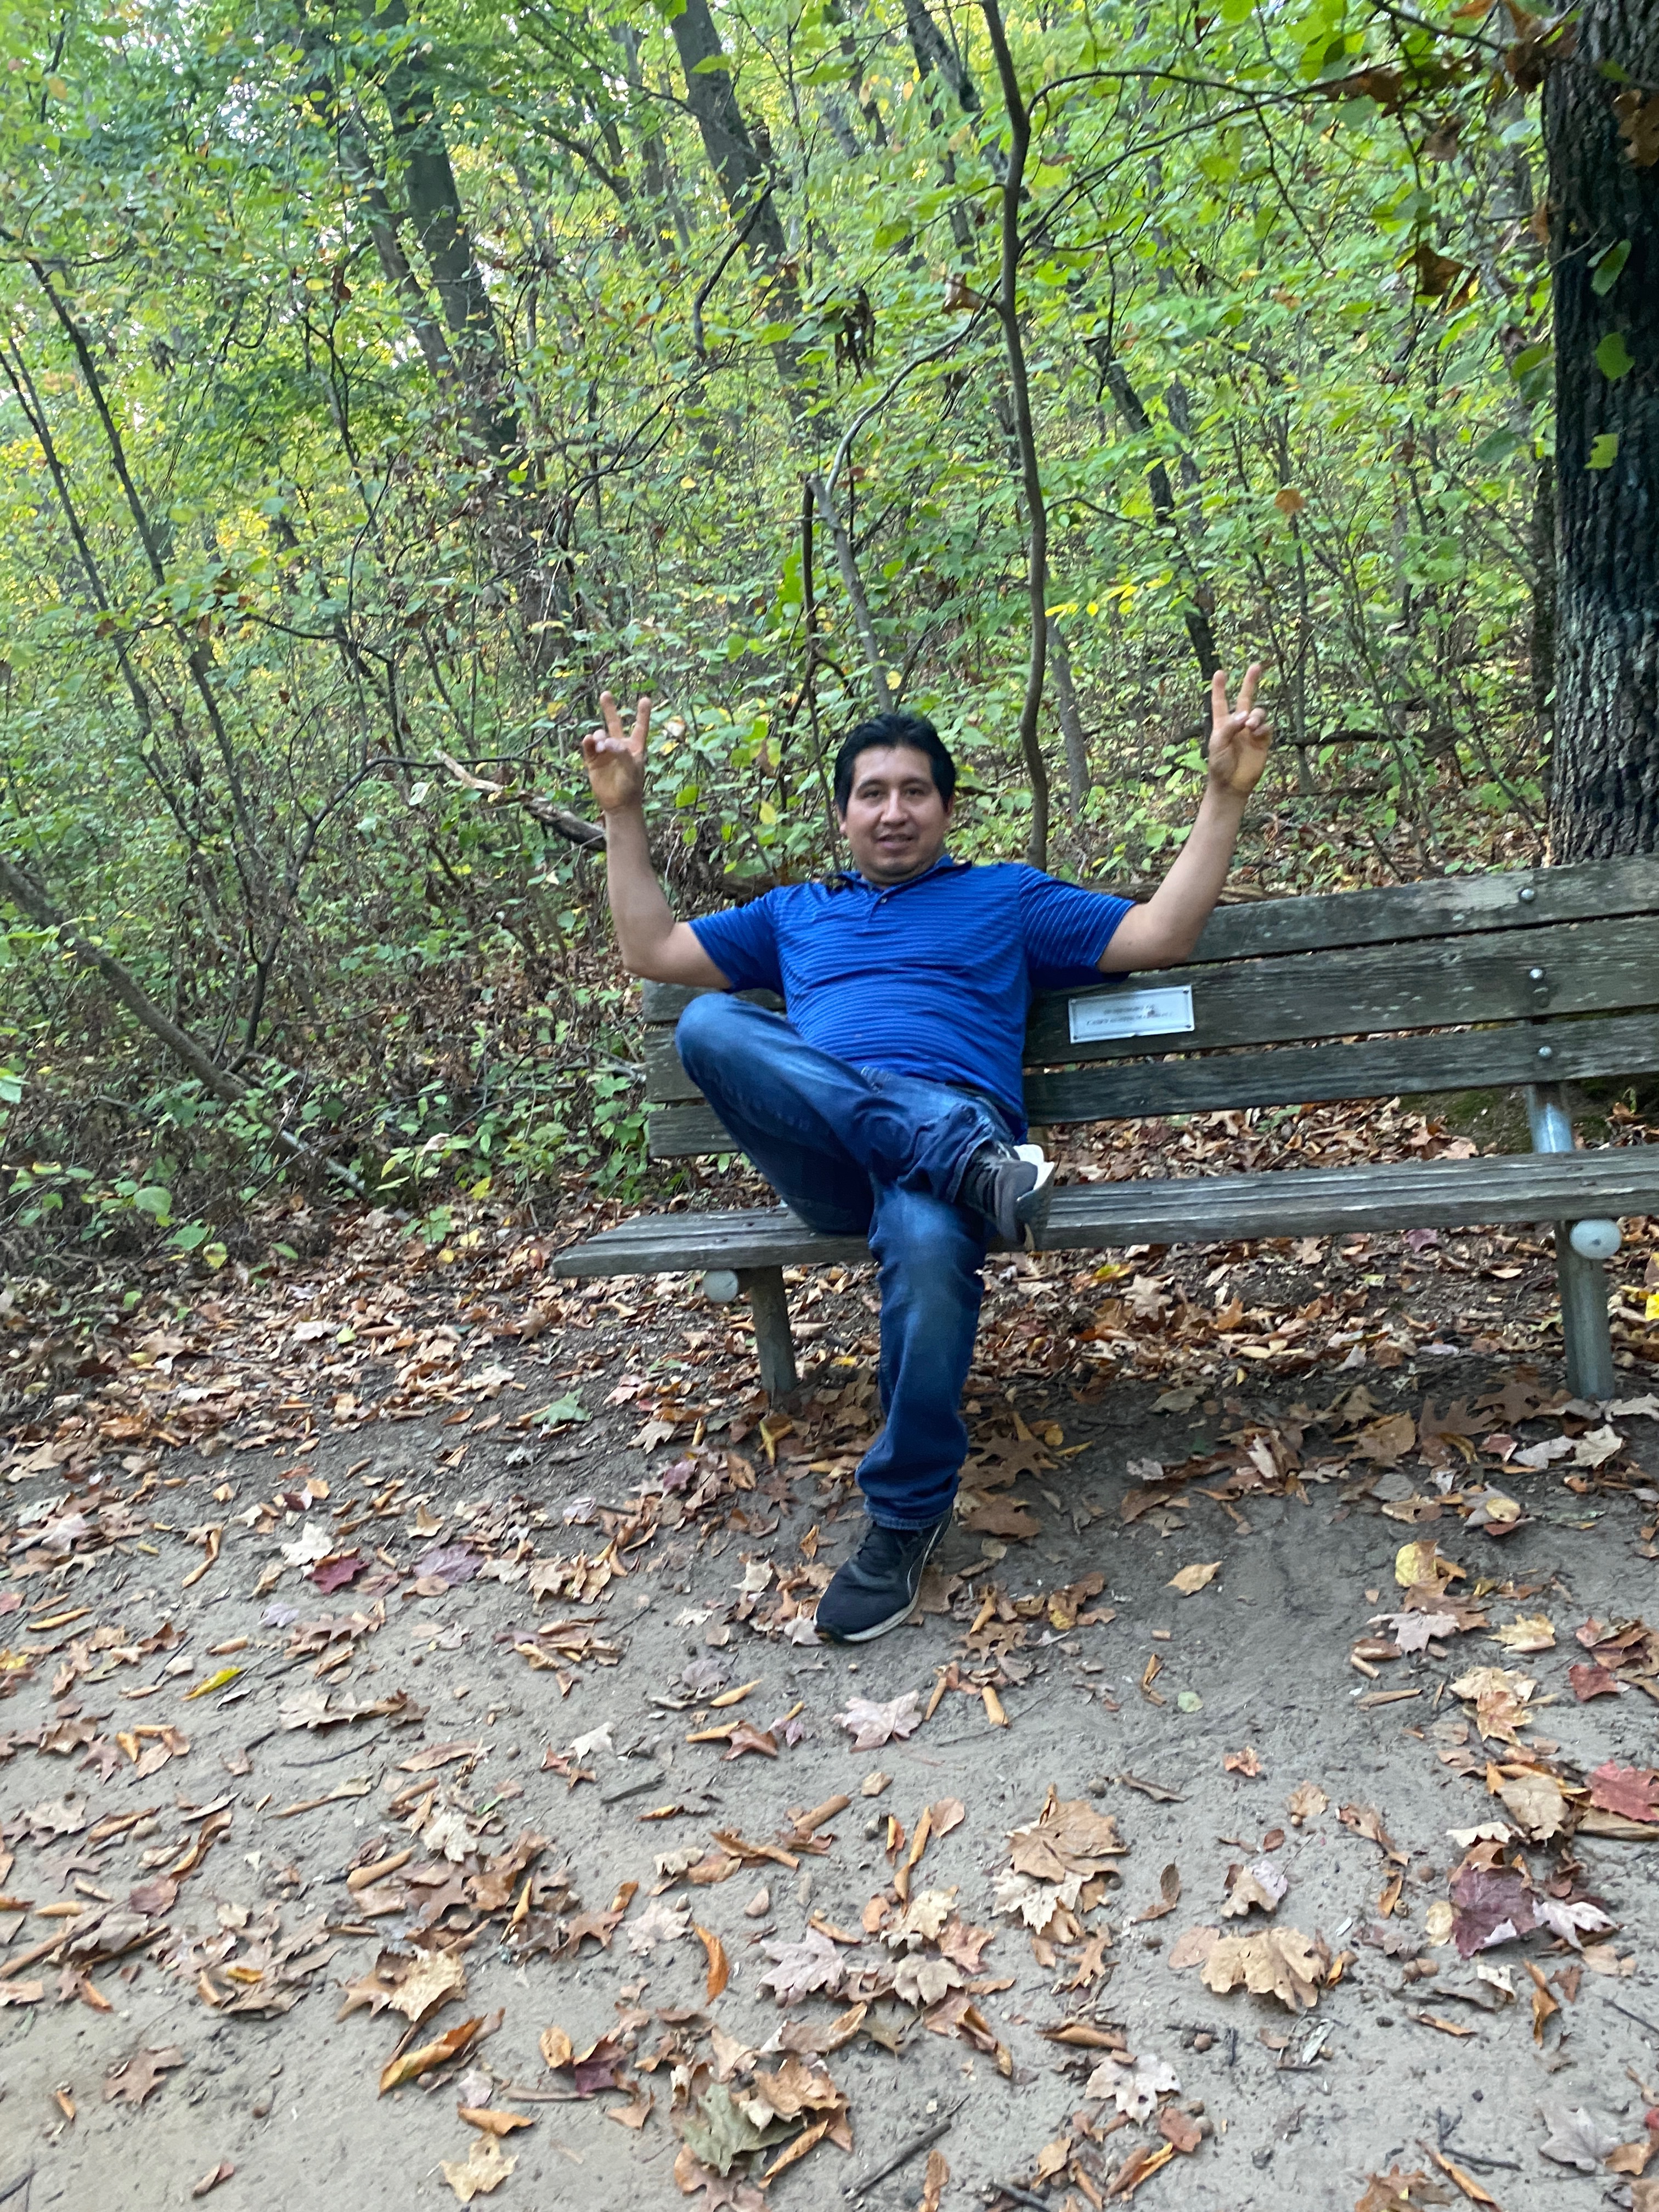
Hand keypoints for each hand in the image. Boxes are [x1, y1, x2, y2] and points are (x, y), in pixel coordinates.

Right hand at [581, 691, 650, 814]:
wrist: (618, 805)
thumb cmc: (631, 787)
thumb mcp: (631, 769)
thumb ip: (621, 753)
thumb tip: (606, 742)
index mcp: (634, 748)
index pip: (640, 727)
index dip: (642, 714)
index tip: (645, 699)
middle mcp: (619, 747)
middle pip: (614, 724)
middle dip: (610, 709)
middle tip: (606, 694)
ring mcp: (605, 753)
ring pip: (600, 735)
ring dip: (599, 736)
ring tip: (600, 744)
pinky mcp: (593, 761)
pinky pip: (589, 747)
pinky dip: (588, 742)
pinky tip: (588, 741)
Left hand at [1206, 663, 1270, 798]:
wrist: (1232, 784)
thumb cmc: (1219, 765)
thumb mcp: (1218, 744)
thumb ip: (1230, 727)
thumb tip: (1246, 715)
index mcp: (1222, 723)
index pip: (1220, 702)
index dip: (1220, 688)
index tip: (1220, 672)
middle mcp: (1238, 724)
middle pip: (1245, 699)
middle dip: (1250, 682)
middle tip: (1256, 666)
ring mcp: (1251, 732)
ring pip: (1258, 712)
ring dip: (1256, 715)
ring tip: (1250, 726)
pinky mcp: (1263, 741)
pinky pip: (1266, 727)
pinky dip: (1262, 727)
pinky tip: (1256, 733)